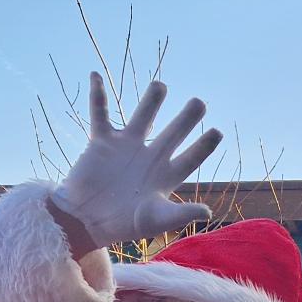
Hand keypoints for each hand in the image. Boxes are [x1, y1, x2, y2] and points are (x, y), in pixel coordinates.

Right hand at [50, 74, 222, 250]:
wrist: (85, 220)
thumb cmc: (122, 225)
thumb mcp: (155, 220)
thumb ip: (180, 214)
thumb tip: (207, 212)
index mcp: (165, 175)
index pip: (190, 157)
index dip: (203, 146)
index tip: (217, 132)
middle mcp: (149, 157)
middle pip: (173, 133)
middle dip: (186, 118)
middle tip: (200, 103)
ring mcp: (126, 147)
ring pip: (143, 117)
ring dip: (151, 101)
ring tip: (160, 85)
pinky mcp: (101, 142)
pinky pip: (99, 114)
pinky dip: (97, 96)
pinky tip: (96, 76)